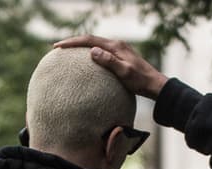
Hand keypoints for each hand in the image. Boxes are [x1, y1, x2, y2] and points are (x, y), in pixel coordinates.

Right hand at [53, 36, 167, 99]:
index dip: (72, 43)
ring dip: (80, 48)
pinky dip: (88, 55)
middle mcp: (116, 45)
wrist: (154, 85)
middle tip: (57, 48)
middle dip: (73, 43)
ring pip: (94, 46)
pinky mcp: (119, 58)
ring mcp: (118, 51)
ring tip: (67, 54)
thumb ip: (109, 62)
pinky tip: (84, 63)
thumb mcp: (124, 72)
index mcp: (115, 46)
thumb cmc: (140, 81)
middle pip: (90, 40)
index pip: (89, 40)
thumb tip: (92, 51)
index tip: (58, 46)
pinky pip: (100, 54)